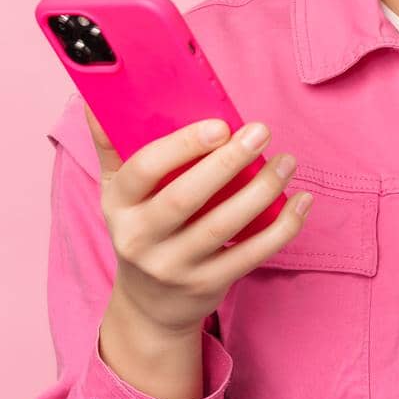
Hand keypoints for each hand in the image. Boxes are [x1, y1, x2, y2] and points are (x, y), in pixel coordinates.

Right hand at [86, 104, 313, 338]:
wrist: (149, 305)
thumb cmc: (141, 228)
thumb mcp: (117, 192)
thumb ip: (111, 144)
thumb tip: (97, 93)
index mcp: (119, 205)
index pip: (143, 170)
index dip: (182, 146)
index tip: (220, 125)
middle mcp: (140, 239)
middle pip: (185, 198)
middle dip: (227, 163)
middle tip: (261, 132)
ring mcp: (174, 267)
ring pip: (223, 226)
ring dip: (262, 191)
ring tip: (286, 161)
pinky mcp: (208, 285)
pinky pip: (251, 254)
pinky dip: (282, 227)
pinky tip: (302, 201)